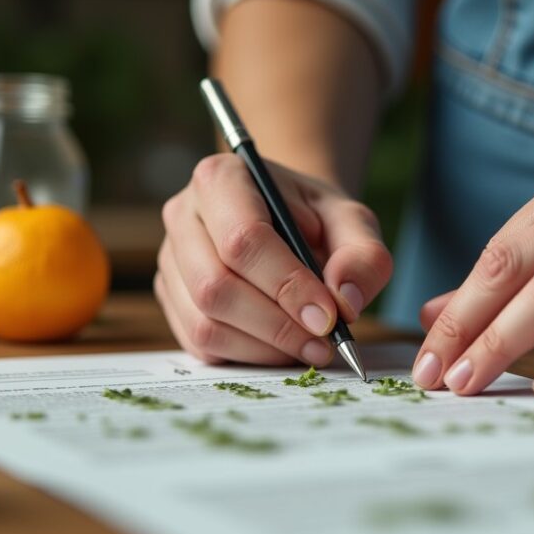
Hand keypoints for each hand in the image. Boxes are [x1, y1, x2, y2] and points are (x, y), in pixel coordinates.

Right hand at [156, 154, 392, 365]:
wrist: (288, 221)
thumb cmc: (315, 218)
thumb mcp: (352, 222)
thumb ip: (362, 256)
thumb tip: (345, 301)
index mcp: (221, 178)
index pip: (243, 239)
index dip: (287, 285)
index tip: (328, 317)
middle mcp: (183, 216)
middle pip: (216, 286)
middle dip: (276, 325)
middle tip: (324, 342)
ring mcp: (170, 259)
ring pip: (204, 323)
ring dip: (264, 347)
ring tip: (310, 346)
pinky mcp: (171, 297)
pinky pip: (199, 343)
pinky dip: (247, 355)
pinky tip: (281, 346)